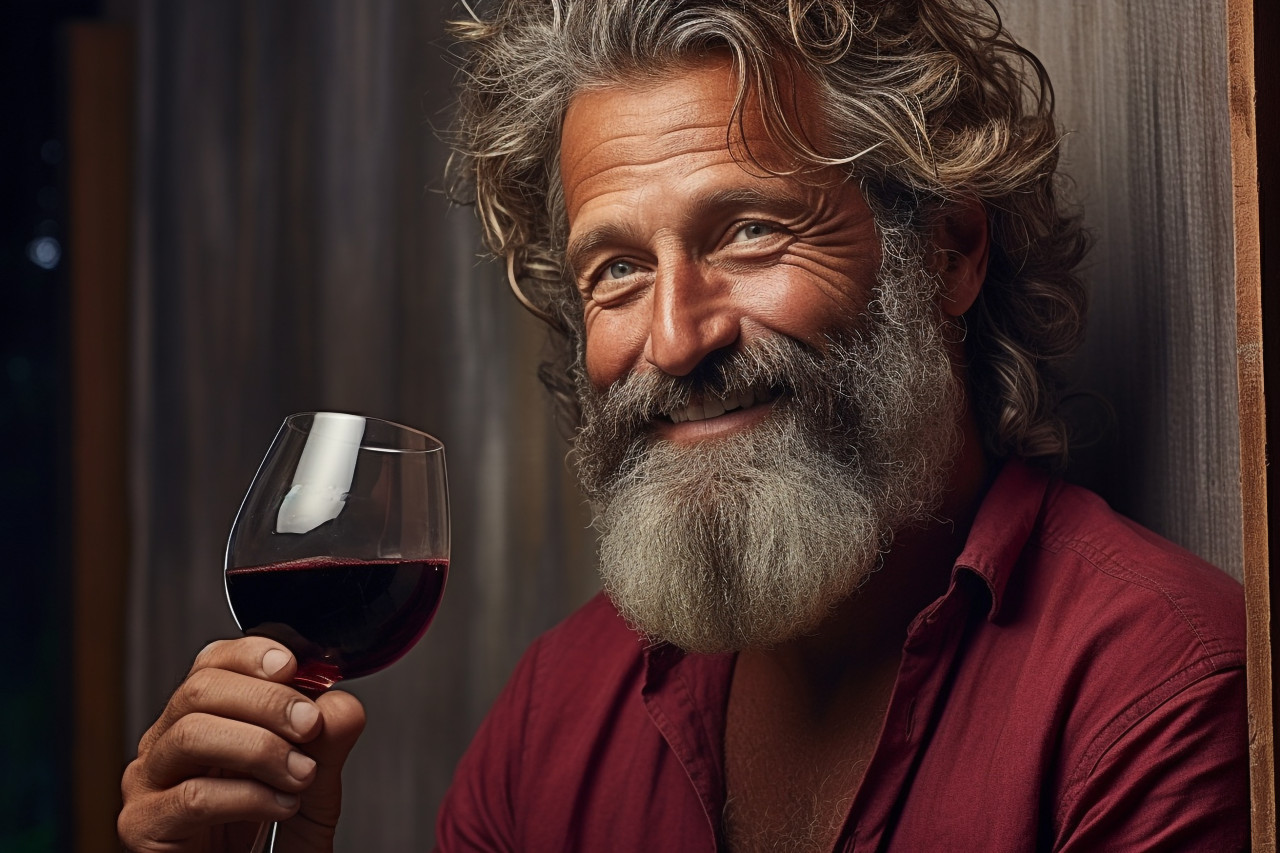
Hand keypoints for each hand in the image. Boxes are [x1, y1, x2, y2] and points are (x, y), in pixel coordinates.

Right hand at [118, 637, 365, 851]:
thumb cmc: (275, 837)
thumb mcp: (314, 781)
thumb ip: (328, 739)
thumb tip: (340, 703)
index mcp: (205, 717)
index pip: (214, 662)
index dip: (252, 655)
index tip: (294, 666)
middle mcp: (169, 743)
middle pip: (200, 689)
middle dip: (266, 700)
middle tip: (309, 725)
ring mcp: (149, 783)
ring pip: (191, 734)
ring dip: (260, 748)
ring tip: (302, 775)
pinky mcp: (143, 826)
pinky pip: (192, 797)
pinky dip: (248, 796)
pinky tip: (279, 805)